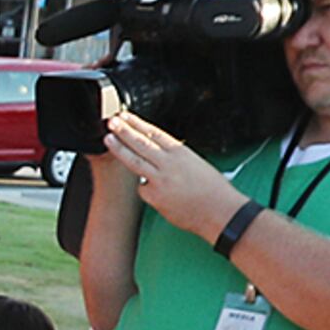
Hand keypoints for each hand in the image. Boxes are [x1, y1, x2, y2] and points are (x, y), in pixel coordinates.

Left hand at [96, 108, 245, 244]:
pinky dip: (146, 188)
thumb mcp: (197, 164)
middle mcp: (168, 164)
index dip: (138, 123)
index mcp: (180, 153)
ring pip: (135, 161)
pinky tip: (157, 192)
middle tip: (112, 122)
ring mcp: (160, 180)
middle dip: (124, 131)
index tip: (126, 116)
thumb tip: (159, 155)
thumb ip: (175, 158)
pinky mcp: (155, 198)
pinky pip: (143, 189)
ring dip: (119, 149)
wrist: (220, 212)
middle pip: (141, 143)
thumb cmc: (214, 190)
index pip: (154, 133)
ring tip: (108, 139)